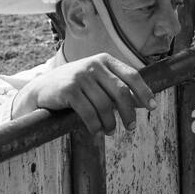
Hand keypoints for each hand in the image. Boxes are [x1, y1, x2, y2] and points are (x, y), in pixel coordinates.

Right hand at [12, 53, 156, 136]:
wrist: (41, 89)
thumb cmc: (75, 86)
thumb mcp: (97, 80)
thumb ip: (116, 87)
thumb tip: (143, 102)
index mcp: (105, 60)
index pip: (132, 75)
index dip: (144, 92)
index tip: (153, 107)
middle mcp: (94, 65)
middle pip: (121, 92)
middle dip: (129, 112)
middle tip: (132, 127)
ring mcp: (81, 76)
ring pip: (105, 105)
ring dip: (110, 123)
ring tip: (111, 131)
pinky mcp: (69, 90)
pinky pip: (88, 113)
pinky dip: (95, 126)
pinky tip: (96, 133)